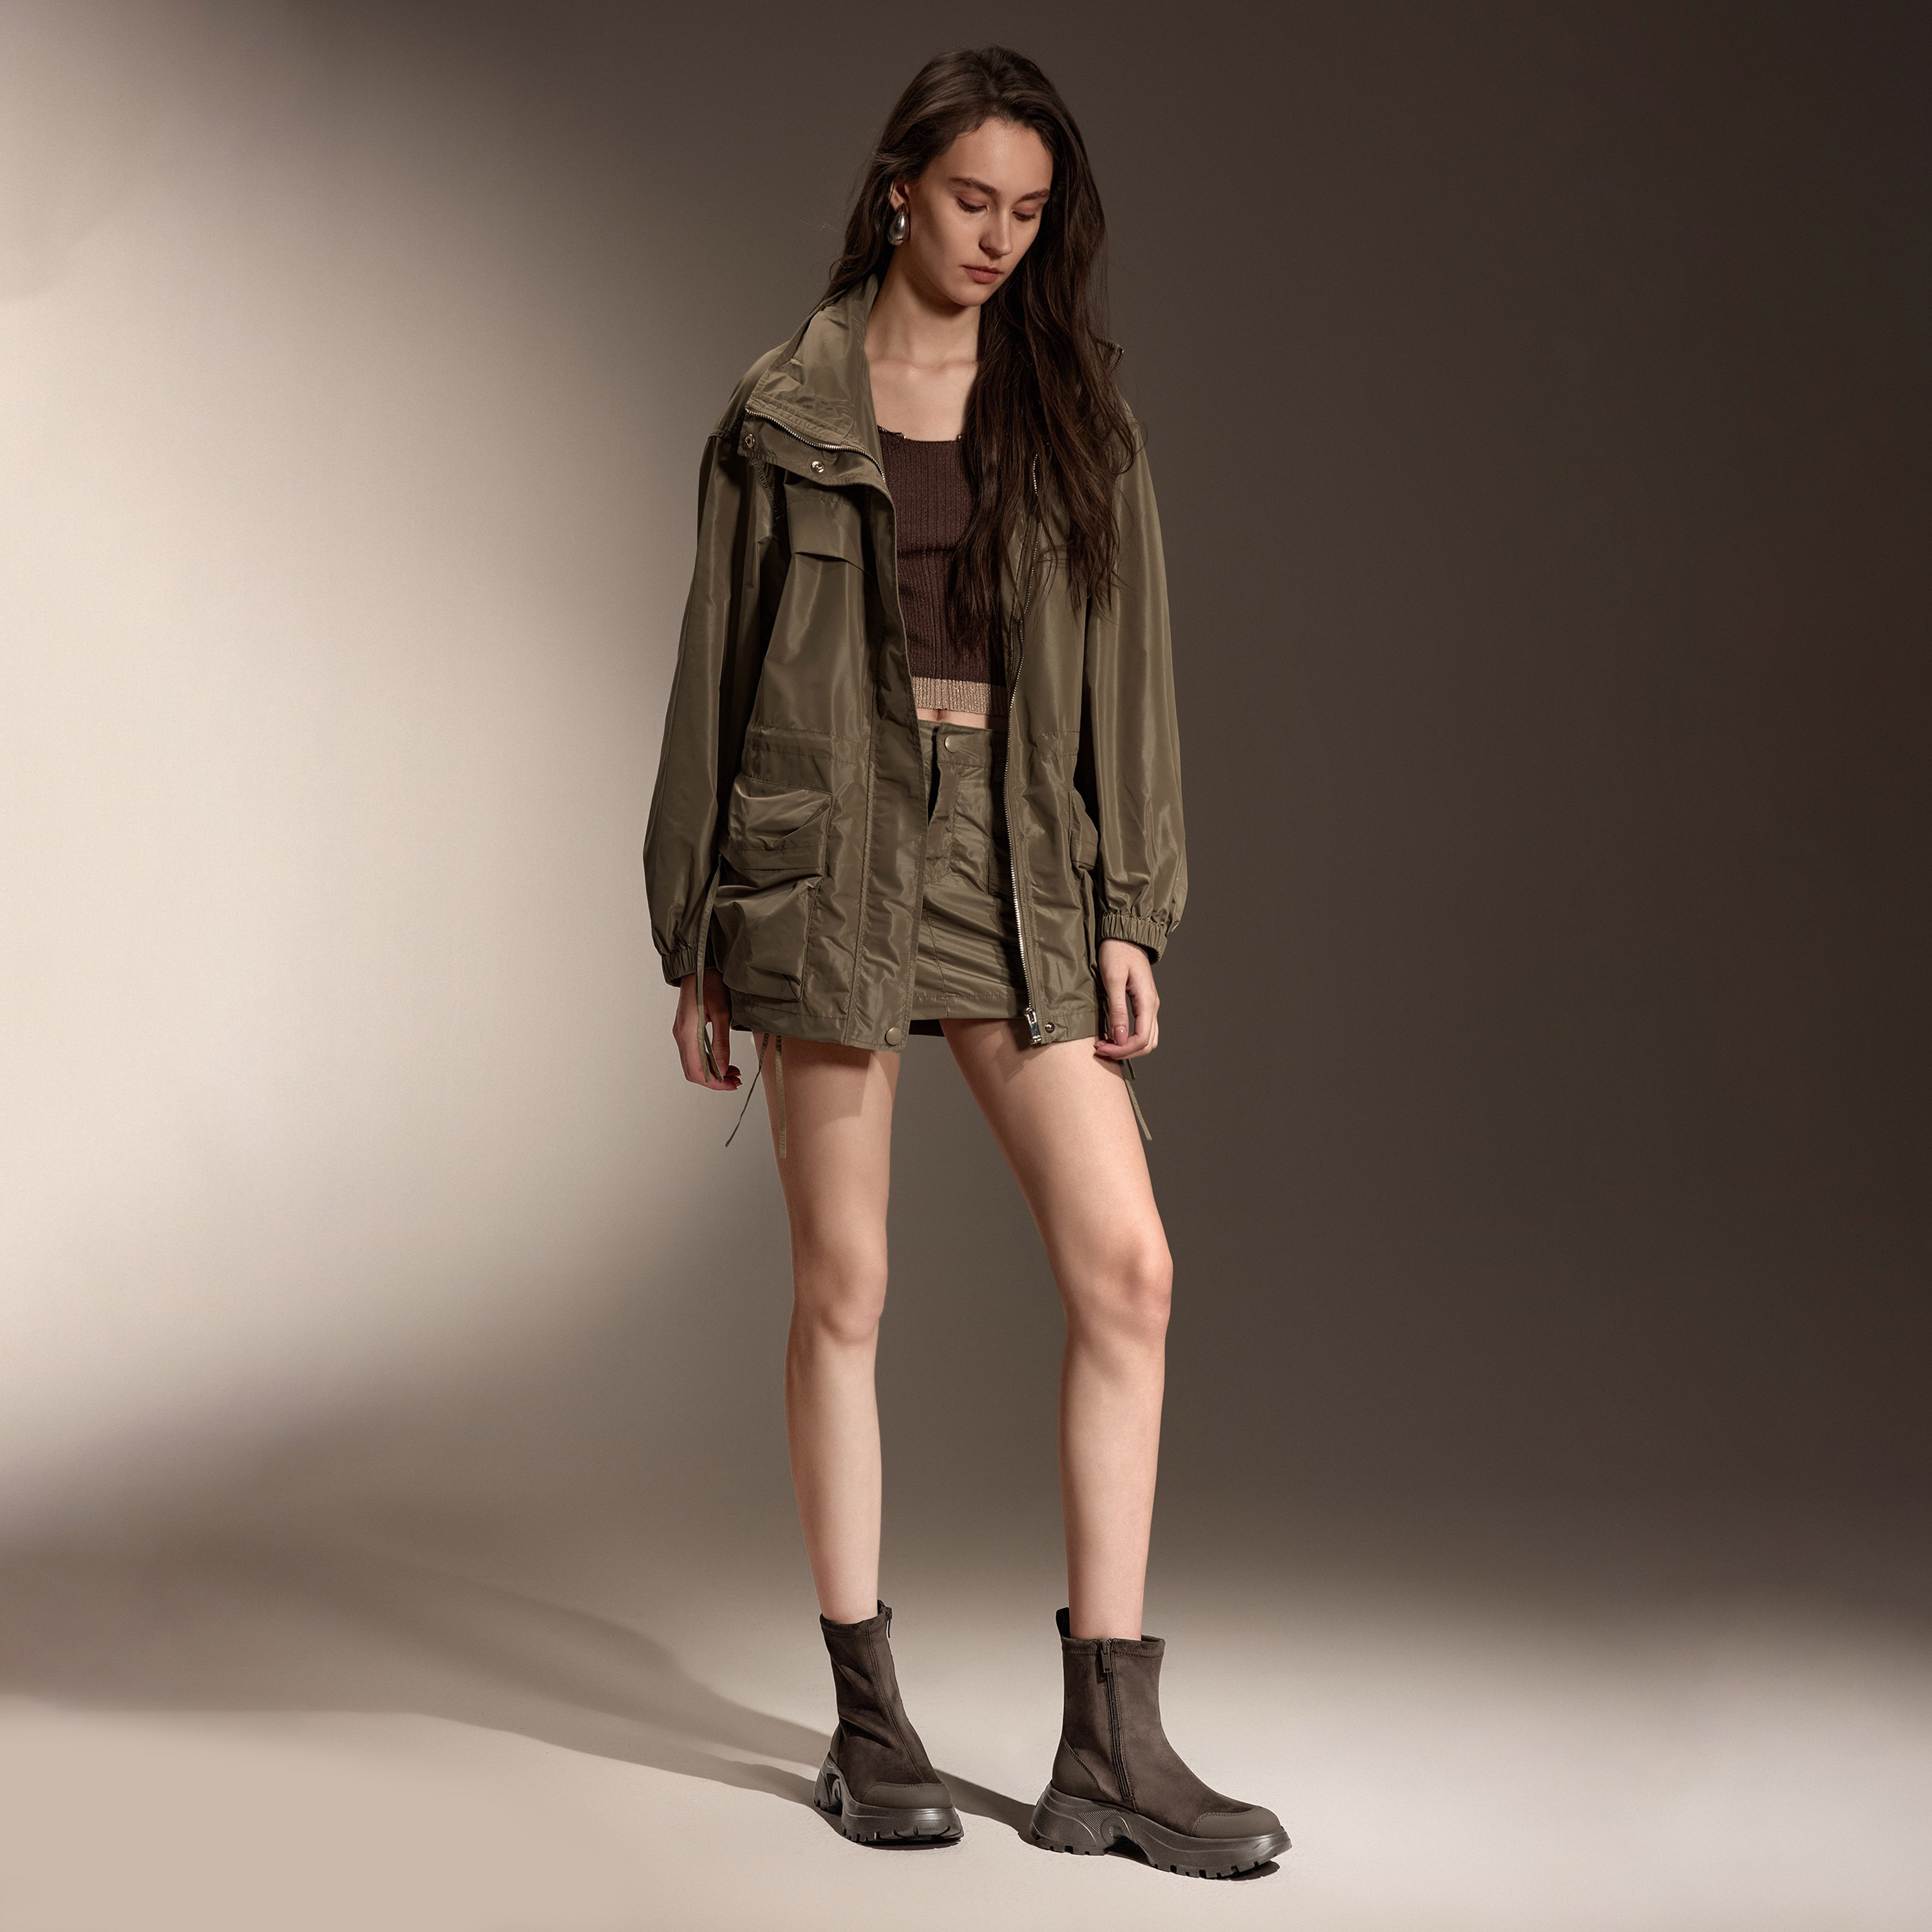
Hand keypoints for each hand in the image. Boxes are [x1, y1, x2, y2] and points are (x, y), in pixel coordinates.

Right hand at [674, 969, 740, 1088]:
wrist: (698, 966)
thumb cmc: (710, 983)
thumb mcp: (722, 1013)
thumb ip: (721, 1043)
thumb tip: (724, 1068)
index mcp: (687, 1033)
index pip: (697, 1070)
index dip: (715, 1083)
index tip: (731, 1084)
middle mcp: (680, 1036)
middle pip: (693, 1071)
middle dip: (714, 1081)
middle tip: (735, 1081)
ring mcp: (681, 1033)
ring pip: (693, 1064)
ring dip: (712, 1072)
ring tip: (733, 1073)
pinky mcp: (685, 1030)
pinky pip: (693, 1054)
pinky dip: (707, 1062)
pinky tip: (723, 1061)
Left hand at [1093, 938, 1158, 1058]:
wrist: (1125, 935)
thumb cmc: (1117, 952)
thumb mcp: (1113, 980)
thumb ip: (1118, 1010)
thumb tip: (1120, 1038)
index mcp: (1147, 1001)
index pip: (1142, 1039)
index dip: (1123, 1050)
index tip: (1103, 1048)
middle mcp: (1152, 1006)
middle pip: (1148, 1043)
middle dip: (1125, 1052)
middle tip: (1101, 1049)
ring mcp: (1149, 1005)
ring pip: (1147, 1038)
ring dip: (1127, 1047)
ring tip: (1105, 1044)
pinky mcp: (1142, 1003)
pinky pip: (1141, 1029)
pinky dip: (1128, 1038)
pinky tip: (1112, 1034)